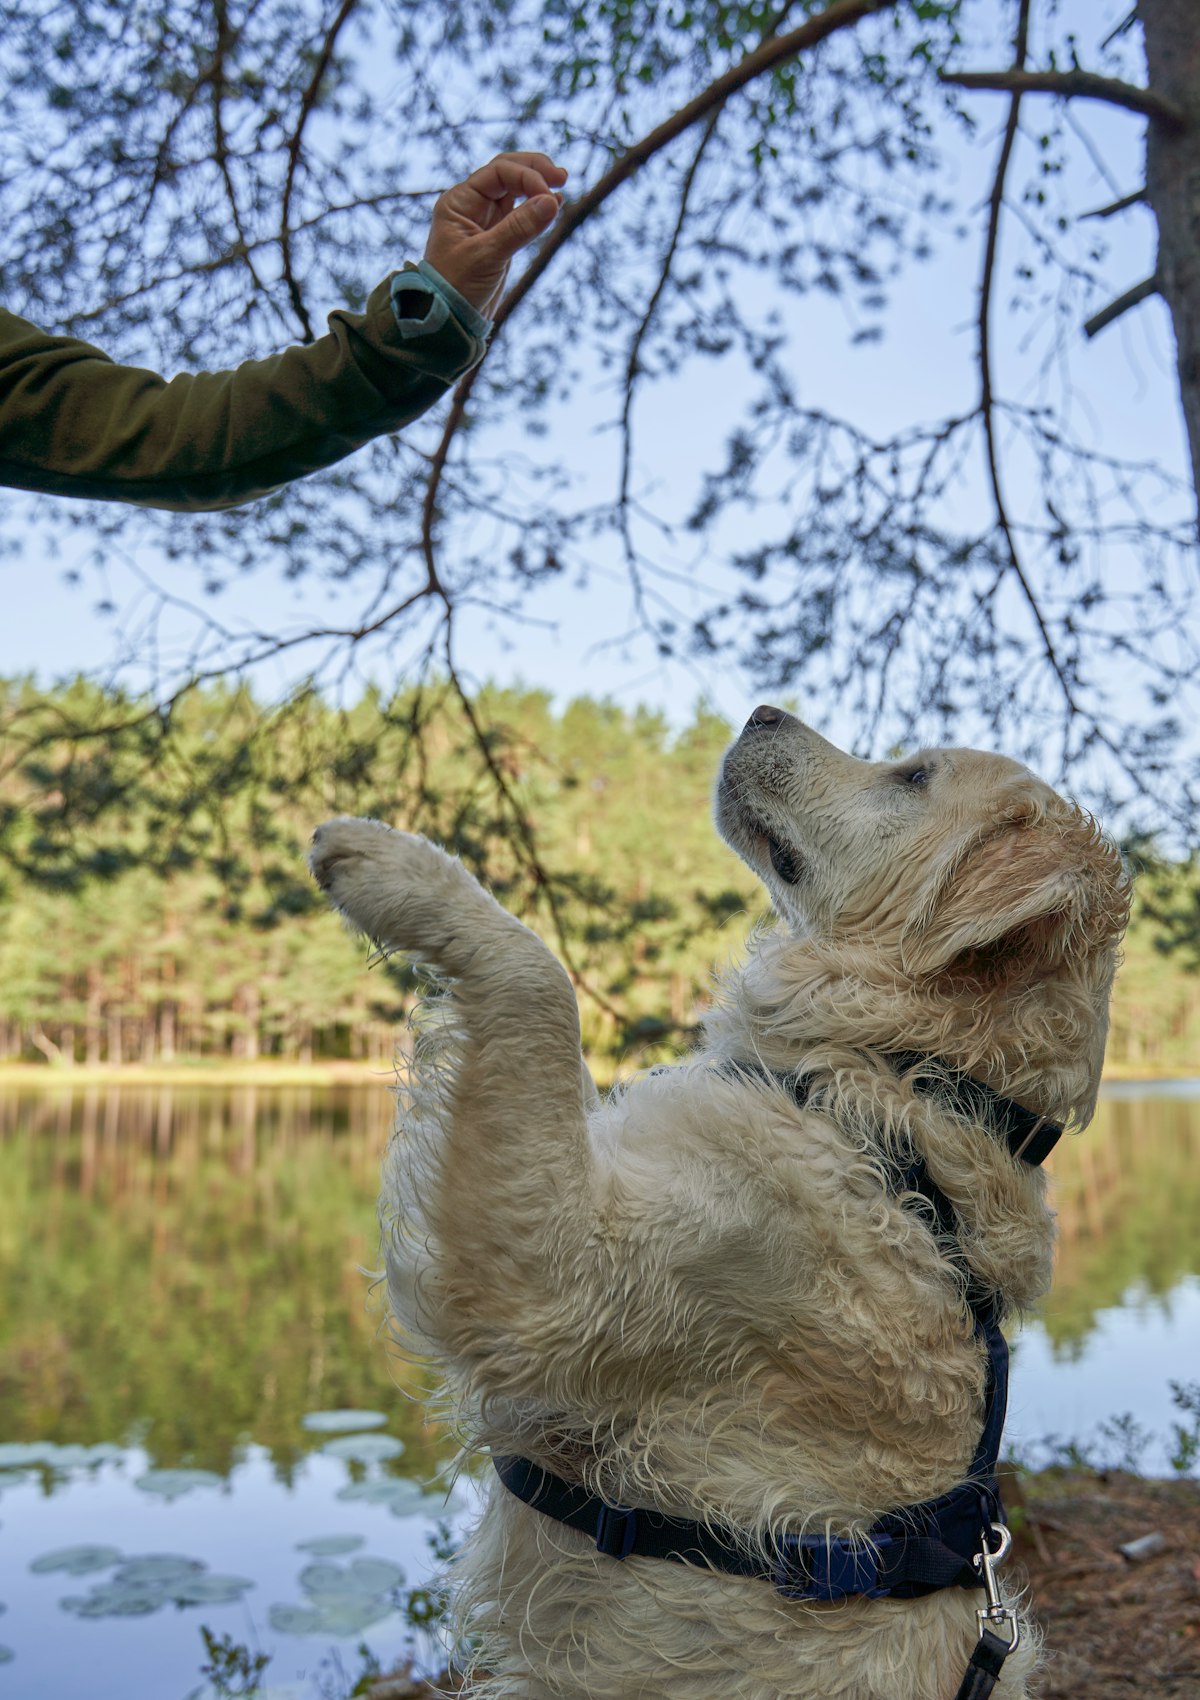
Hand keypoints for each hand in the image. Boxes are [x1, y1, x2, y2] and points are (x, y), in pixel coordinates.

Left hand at [424, 152, 567, 315]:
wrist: (449, 318)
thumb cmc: (457, 286)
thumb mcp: (488, 255)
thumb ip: (520, 228)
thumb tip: (553, 201)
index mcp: (460, 201)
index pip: (498, 172)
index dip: (526, 177)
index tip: (548, 195)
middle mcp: (471, 205)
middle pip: (507, 172)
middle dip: (534, 170)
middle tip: (562, 175)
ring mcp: (485, 219)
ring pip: (514, 189)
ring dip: (537, 185)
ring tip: (562, 185)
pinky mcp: (498, 236)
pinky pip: (520, 212)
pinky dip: (537, 206)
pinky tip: (555, 204)